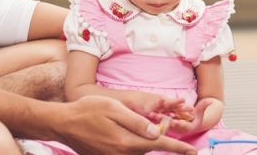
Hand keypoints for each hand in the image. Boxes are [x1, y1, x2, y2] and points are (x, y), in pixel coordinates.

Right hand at [53, 96, 197, 154]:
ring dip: (146, 143)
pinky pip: (126, 153)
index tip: (193, 151)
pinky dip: (134, 146)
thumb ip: (136, 121)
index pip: (158, 145)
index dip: (177, 147)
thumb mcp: (113, 107)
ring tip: (148, 131)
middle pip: (149, 149)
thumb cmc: (86, 110)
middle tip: (169, 130)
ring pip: (138, 152)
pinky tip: (129, 135)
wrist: (63, 123)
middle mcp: (121, 153)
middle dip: (161, 142)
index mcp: (126, 141)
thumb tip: (155, 132)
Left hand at [152, 98, 212, 135]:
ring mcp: (171, 126)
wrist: (192, 123)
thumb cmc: (197, 119)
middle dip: (164, 120)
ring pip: (163, 122)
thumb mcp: (200, 113)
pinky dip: (155, 116)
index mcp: (187, 127)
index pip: (183, 125)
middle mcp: (178, 128)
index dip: (179, 123)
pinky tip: (149, 112)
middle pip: (170, 124)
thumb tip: (211, 101)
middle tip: (157, 116)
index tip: (175, 121)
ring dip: (157, 118)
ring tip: (151, 114)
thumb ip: (203, 107)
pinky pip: (159, 119)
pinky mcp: (166, 123)